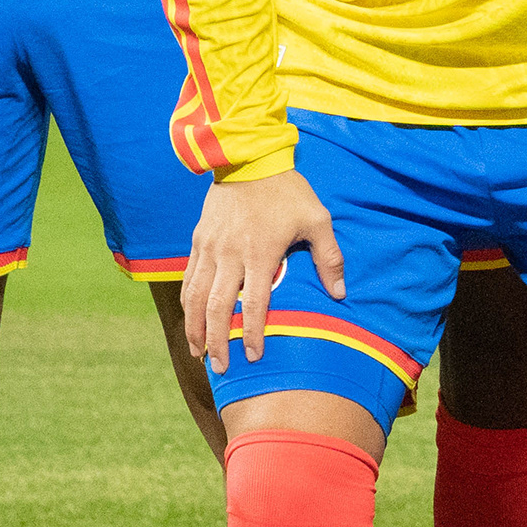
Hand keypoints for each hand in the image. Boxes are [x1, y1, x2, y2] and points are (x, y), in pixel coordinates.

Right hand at [181, 172, 345, 374]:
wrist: (249, 158)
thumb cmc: (288, 190)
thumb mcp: (317, 219)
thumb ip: (329, 257)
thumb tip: (339, 293)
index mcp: (261, 252)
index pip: (253, 304)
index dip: (252, 333)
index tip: (252, 356)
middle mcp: (230, 254)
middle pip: (217, 307)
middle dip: (216, 341)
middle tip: (218, 368)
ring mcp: (210, 248)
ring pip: (195, 296)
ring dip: (195, 327)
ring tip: (198, 352)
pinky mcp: (198, 240)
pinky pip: (188, 278)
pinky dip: (186, 302)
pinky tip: (190, 319)